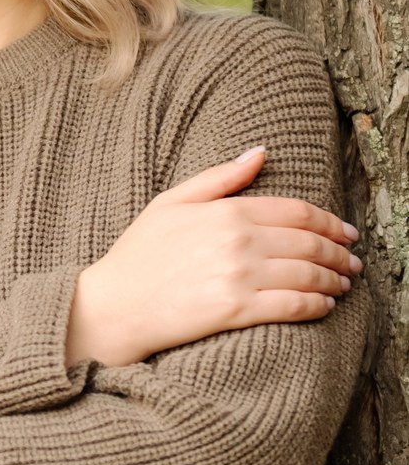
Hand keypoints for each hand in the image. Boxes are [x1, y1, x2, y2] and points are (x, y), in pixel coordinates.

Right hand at [65, 145, 362, 367]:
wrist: (112, 306)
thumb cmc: (138, 256)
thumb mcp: (171, 203)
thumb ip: (219, 178)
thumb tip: (260, 152)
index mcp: (226, 211)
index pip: (296, 211)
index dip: (330, 222)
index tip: (346, 232)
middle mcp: (238, 241)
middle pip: (309, 243)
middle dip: (339, 253)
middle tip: (353, 262)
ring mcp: (238, 277)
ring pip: (307, 274)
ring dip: (334, 280)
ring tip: (343, 284)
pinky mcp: (235, 311)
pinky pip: (292, 306)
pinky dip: (317, 305)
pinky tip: (324, 306)